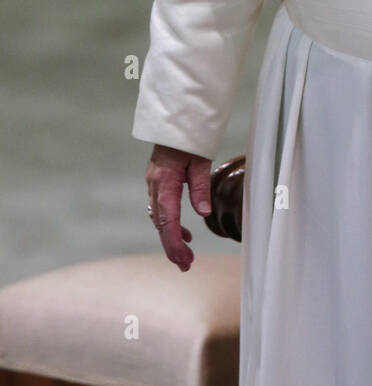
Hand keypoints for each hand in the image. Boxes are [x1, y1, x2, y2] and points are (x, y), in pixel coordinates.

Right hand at [145, 145, 212, 270]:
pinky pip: (160, 209)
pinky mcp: (157, 182)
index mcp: (165, 181)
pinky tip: (184, 233)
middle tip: (186, 266)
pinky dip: (170, 223)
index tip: (184, 259)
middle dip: (172, 247)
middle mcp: (155, 185)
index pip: (167, 219)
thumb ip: (201, 187)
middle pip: (160, 224)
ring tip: (186, 255)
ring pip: (159, 218)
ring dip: (171, 237)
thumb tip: (203, 213)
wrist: (175, 119)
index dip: (174, 242)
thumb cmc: (190, 137)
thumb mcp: (200, 160)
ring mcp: (153, 184)